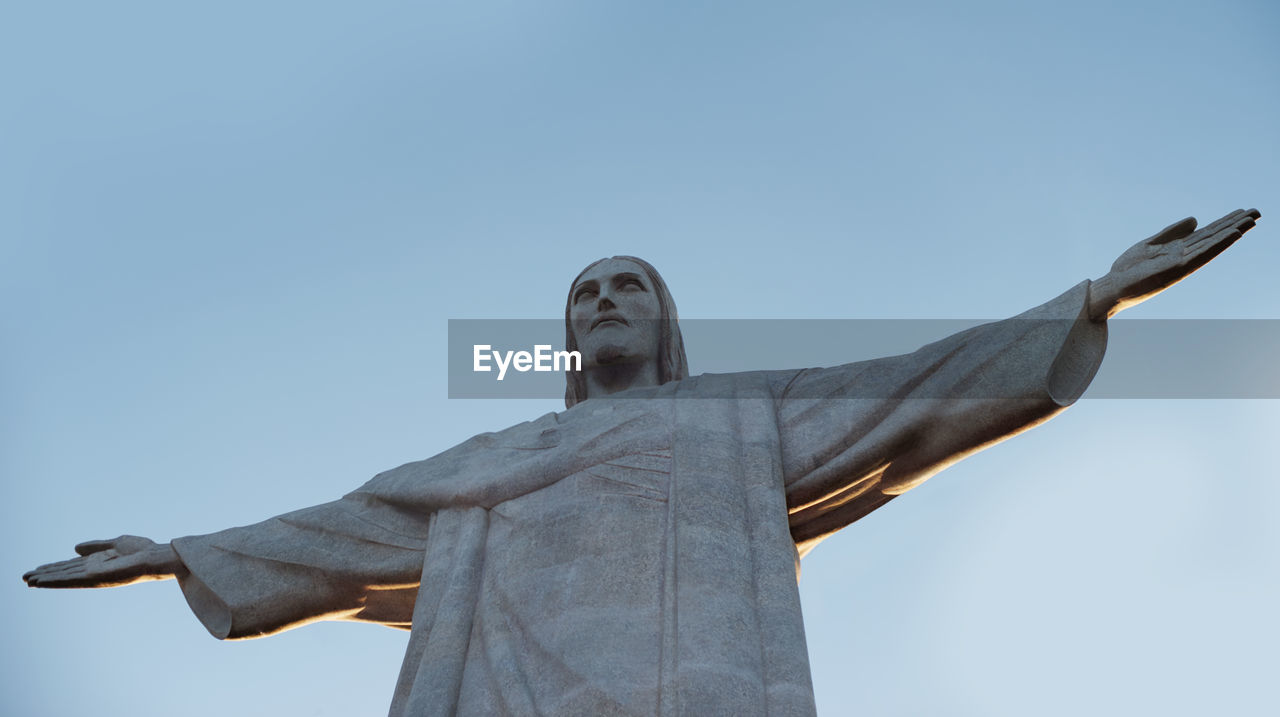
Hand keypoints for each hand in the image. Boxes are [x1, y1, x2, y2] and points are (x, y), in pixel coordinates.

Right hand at [23, 536, 185, 588]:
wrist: (155, 557)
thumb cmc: (142, 550)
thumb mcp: (116, 543)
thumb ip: (96, 546)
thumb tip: (75, 548)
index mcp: (98, 562)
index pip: (71, 566)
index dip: (54, 567)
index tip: (38, 568)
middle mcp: (94, 570)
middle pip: (64, 573)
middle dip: (45, 574)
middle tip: (24, 577)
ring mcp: (93, 575)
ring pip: (64, 578)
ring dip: (45, 579)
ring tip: (27, 581)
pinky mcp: (95, 578)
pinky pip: (71, 580)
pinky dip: (54, 581)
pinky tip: (40, 582)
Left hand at [1088, 208, 1260, 319]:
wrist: (1112, 287)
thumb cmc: (1129, 268)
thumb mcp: (1150, 244)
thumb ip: (1172, 232)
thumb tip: (1196, 219)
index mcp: (1179, 249)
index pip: (1207, 233)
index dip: (1225, 222)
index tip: (1243, 211)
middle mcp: (1185, 256)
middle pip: (1214, 237)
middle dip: (1235, 225)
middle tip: (1257, 212)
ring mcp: (1183, 263)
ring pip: (1212, 245)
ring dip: (1232, 233)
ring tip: (1251, 221)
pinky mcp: (1177, 270)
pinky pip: (1202, 255)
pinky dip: (1218, 245)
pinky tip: (1233, 235)